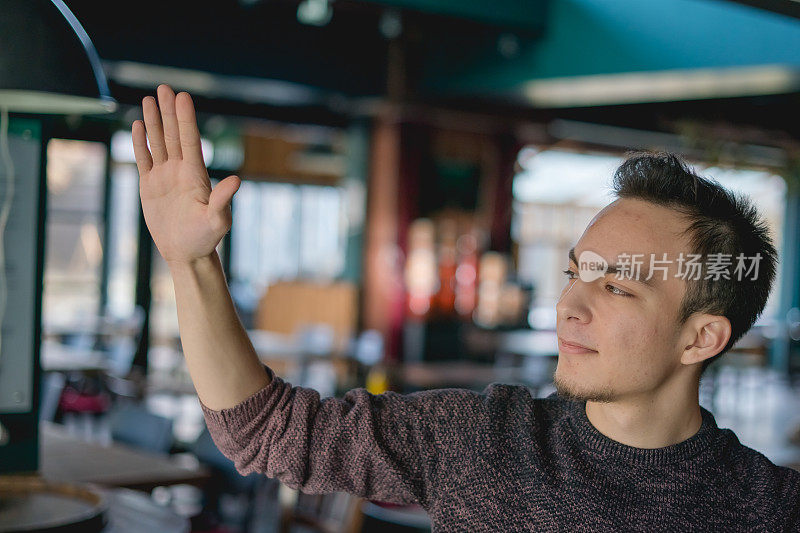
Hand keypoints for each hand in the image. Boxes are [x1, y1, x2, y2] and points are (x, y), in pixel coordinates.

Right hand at [132, 84, 240, 265]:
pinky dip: (141, 142)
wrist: (186, 253)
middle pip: (173, 135)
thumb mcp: (218, 220)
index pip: (190, 140)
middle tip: (164, 88)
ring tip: (149, 98)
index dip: (186, 119)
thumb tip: (236, 180)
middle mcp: (181, 171)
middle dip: (169, 111)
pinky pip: (144, 159)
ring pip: (158, 142)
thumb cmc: (205, 238)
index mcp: (196, 175)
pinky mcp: (150, 185)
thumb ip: (223, 200)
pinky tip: (138, 125)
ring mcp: (165, 176)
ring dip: (153, 121)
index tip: (183, 97)